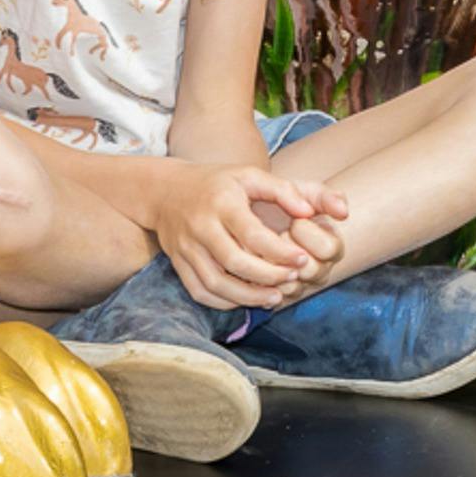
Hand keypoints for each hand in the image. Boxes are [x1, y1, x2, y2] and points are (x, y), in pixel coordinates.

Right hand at [149, 162, 347, 309]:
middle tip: (292, 279)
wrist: (166, 190)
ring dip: (248, 297)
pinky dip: (224, 302)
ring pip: (216, 283)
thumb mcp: (250, 174)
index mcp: (222, 202)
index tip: (302, 259)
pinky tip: (247, 300)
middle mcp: (201, 226)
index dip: (280, 251)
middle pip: (234, 262)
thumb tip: (309, 212)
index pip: (252, 234)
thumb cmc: (218, 183)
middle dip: (267, 276)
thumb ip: (284, 190)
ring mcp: (186, 248)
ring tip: (275, 297)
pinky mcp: (178, 264)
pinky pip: (200, 292)